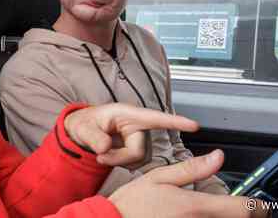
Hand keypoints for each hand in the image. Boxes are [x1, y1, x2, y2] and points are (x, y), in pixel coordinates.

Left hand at [63, 103, 198, 165]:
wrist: (82, 132)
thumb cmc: (85, 123)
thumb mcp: (83, 128)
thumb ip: (93, 137)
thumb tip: (104, 147)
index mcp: (127, 114)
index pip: (154, 118)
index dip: (175, 122)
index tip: (194, 125)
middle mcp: (136, 126)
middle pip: (139, 150)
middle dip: (119, 157)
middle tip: (101, 154)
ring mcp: (137, 139)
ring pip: (138, 160)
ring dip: (119, 161)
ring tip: (104, 153)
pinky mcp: (136, 149)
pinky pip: (135, 164)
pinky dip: (121, 163)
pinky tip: (111, 156)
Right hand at [109, 150, 269, 217]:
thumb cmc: (131, 205)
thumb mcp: (159, 178)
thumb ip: (192, 169)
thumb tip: (217, 157)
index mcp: (195, 207)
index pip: (245, 210)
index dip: (259, 206)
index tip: (259, 203)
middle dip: (244, 215)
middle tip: (238, 207)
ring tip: (221, 212)